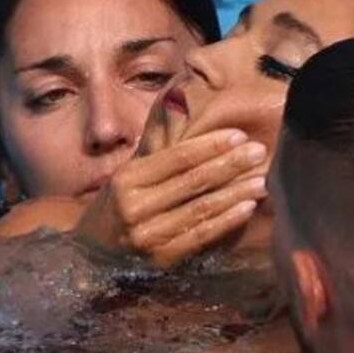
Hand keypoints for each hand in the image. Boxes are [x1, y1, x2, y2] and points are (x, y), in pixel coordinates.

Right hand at [75, 128, 268, 266]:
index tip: (240, 135)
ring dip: (235, 193)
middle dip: (230, 165)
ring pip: (200, 209)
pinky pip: (200, 236)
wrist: (92, 257)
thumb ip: (156, 140)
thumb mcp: (128, 172)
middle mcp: (135, 207)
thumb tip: (179, 91)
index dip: (211, 145)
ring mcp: (148, 236)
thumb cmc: (117, 205)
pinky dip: (227, 221)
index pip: (177, 158)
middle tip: (260, 152)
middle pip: (192, 181)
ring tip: (261, 180)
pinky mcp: (161, 260)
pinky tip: (247, 208)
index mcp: (127, 179)